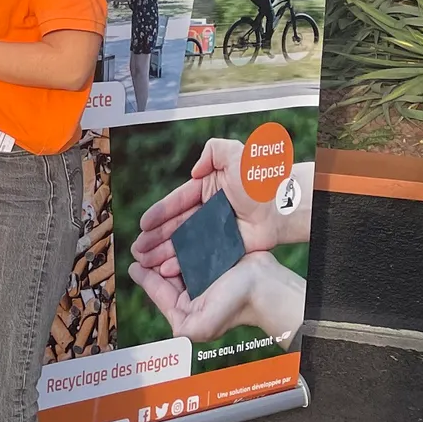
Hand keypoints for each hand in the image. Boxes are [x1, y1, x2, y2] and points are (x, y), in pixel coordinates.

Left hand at [128, 250, 304, 342]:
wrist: (266, 286)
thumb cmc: (236, 306)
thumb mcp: (201, 326)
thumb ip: (181, 328)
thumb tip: (163, 323)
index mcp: (188, 309)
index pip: (160, 292)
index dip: (145, 279)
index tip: (132, 266)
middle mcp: (194, 291)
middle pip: (164, 273)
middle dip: (149, 261)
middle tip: (136, 248)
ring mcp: (202, 273)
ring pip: (174, 258)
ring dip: (160, 249)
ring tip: (146, 239)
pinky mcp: (211, 255)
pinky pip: (189, 246)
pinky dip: (177, 241)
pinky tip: (167, 233)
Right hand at [133, 139, 298, 268]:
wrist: (284, 204)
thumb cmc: (261, 177)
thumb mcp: (234, 152)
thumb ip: (212, 151)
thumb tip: (193, 171)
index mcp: (206, 188)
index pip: (176, 203)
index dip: (159, 214)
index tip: (143, 224)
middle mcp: (208, 211)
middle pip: (176, 227)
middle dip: (155, 238)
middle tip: (138, 248)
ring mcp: (217, 231)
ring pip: (184, 243)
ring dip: (164, 253)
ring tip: (146, 261)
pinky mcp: (227, 248)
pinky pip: (201, 257)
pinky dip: (184, 264)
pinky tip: (169, 270)